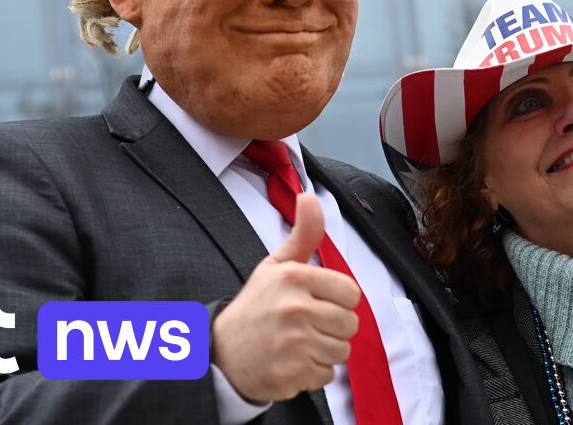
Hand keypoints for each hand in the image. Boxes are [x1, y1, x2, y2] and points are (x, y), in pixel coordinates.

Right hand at [212, 194, 360, 401]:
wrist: (221, 353)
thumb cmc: (256, 306)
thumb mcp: (276, 265)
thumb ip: (303, 234)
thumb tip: (309, 196)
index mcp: (295, 278)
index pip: (351, 293)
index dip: (337, 300)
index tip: (317, 301)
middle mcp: (295, 309)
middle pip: (350, 324)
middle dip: (332, 327)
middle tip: (305, 325)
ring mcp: (293, 344)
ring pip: (341, 351)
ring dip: (324, 350)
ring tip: (298, 342)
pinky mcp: (292, 373)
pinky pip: (326, 374)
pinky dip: (313, 372)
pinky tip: (292, 361)